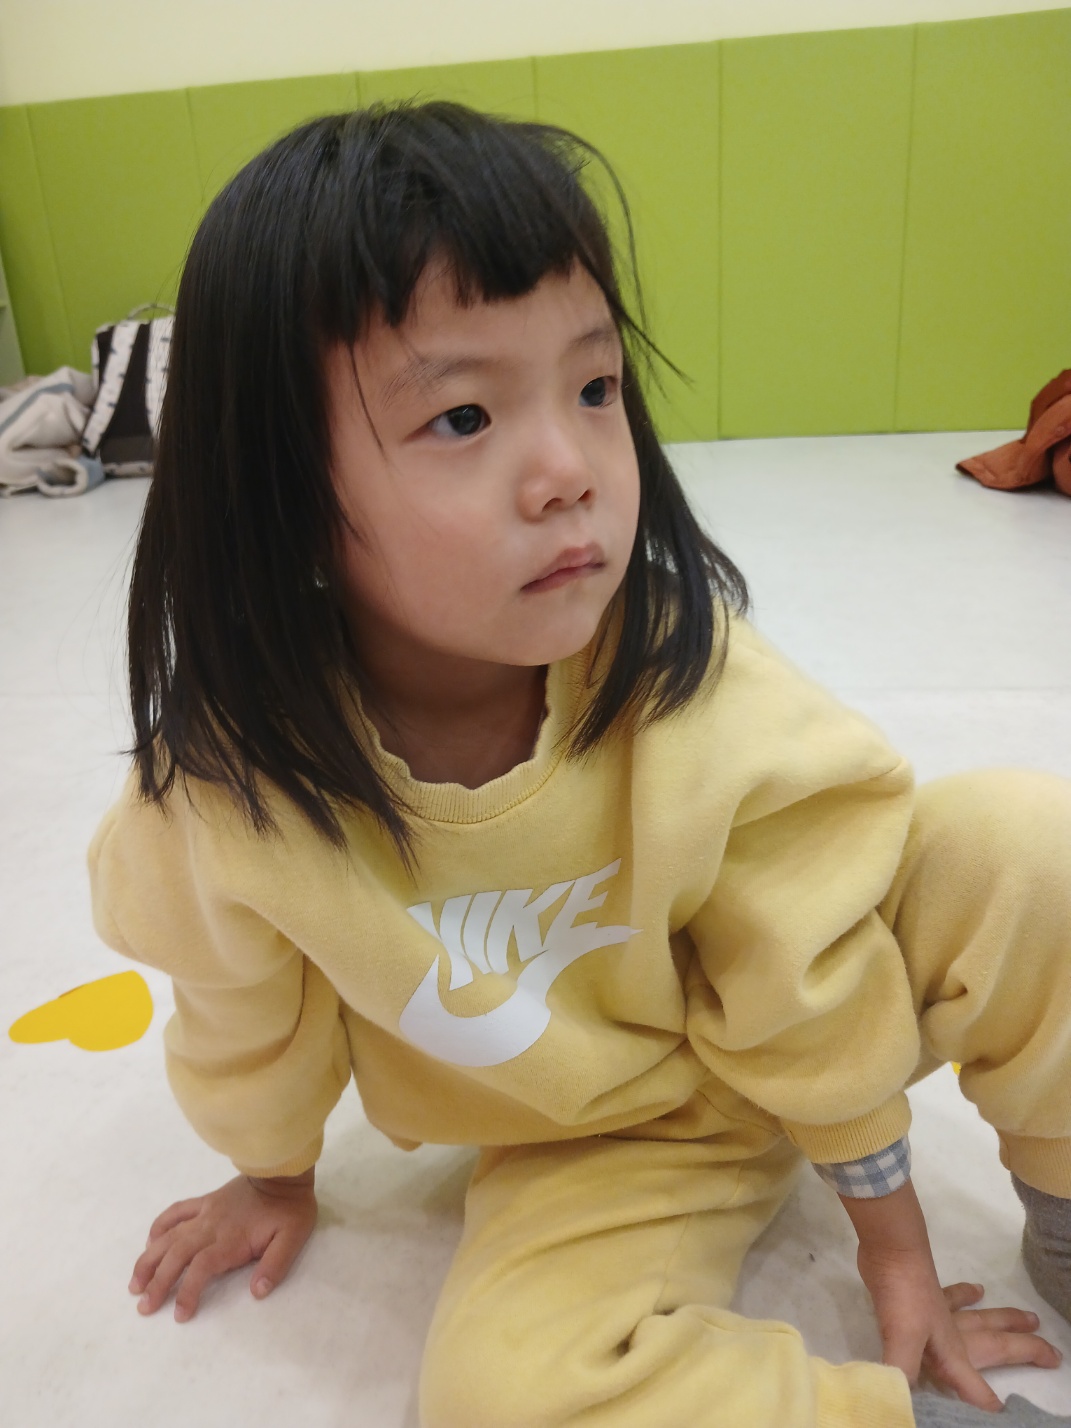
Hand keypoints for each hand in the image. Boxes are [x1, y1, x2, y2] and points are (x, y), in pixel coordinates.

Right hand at [128, 1170, 317, 1321]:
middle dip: (157, 1282)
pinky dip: (159, 1226)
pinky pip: (176, 1211)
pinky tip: (150, 1242)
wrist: (282, 1170)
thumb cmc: (289, 1208)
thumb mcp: (292, 1238)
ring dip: (149, 1259)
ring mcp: (205, 1212)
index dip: (187, 1292)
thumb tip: (257, 1292)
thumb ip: (275, 1265)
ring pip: (168, 1236)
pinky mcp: (205, 1201)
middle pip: (176, 1255)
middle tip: (144, 1307)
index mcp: (231, 1239)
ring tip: (135, 1283)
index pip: (201, 1268)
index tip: (181, 1314)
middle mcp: (211, 1227)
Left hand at [857, 1244, 1061, 1409]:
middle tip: (1054, 1354)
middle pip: (996, 1345)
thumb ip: (902, 1373)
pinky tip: (976, 1290)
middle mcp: (954, 1333)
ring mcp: (942, 1310)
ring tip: (1030, 1319)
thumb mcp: (901, 1340)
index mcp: (952, 1353)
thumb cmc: (901, 1296)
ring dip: (1006, 1320)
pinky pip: (953, 1297)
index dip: (987, 1405)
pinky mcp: (927, 1292)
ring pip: (982, 1319)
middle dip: (1025, 1351)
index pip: (975, 1389)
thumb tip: (898, 1401)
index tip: (1003, 1415)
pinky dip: (965, 1294)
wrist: (892, 1247)